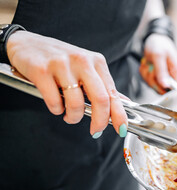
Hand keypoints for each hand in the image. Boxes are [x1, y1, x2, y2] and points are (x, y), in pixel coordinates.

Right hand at [6, 31, 127, 137]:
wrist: (26, 44)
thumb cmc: (59, 59)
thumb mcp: (86, 68)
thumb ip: (103, 86)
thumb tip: (124, 103)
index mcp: (97, 62)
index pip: (112, 93)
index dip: (119, 115)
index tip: (121, 129)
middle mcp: (82, 61)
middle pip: (100, 99)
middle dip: (100, 121)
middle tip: (96, 130)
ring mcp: (62, 65)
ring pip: (76, 103)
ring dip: (74, 117)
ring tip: (69, 116)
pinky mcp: (42, 71)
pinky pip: (54, 102)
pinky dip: (56, 110)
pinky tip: (56, 106)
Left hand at [139, 34, 176, 93]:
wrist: (153, 40)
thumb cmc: (159, 45)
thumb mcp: (159, 56)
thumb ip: (162, 72)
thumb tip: (165, 86)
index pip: (175, 89)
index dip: (165, 87)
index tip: (157, 77)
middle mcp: (172, 77)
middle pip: (161, 89)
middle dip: (152, 78)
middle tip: (152, 65)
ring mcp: (164, 78)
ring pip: (152, 85)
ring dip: (147, 73)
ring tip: (150, 63)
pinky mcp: (156, 78)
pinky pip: (147, 80)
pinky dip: (145, 72)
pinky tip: (148, 64)